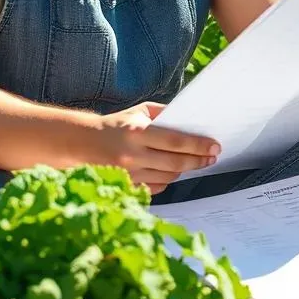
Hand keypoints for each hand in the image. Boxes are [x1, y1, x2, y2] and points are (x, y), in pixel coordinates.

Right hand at [95, 102, 219, 194]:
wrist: (84, 143)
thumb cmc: (116, 124)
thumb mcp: (139, 111)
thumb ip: (164, 114)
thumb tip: (191, 119)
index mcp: (137, 132)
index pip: (175, 141)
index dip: (198, 146)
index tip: (214, 147)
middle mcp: (132, 156)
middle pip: (175, 163)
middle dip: (198, 161)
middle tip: (211, 157)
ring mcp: (129, 175)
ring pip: (168, 177)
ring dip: (184, 170)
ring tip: (194, 162)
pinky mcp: (127, 187)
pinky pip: (156, 187)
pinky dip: (167, 179)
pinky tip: (173, 170)